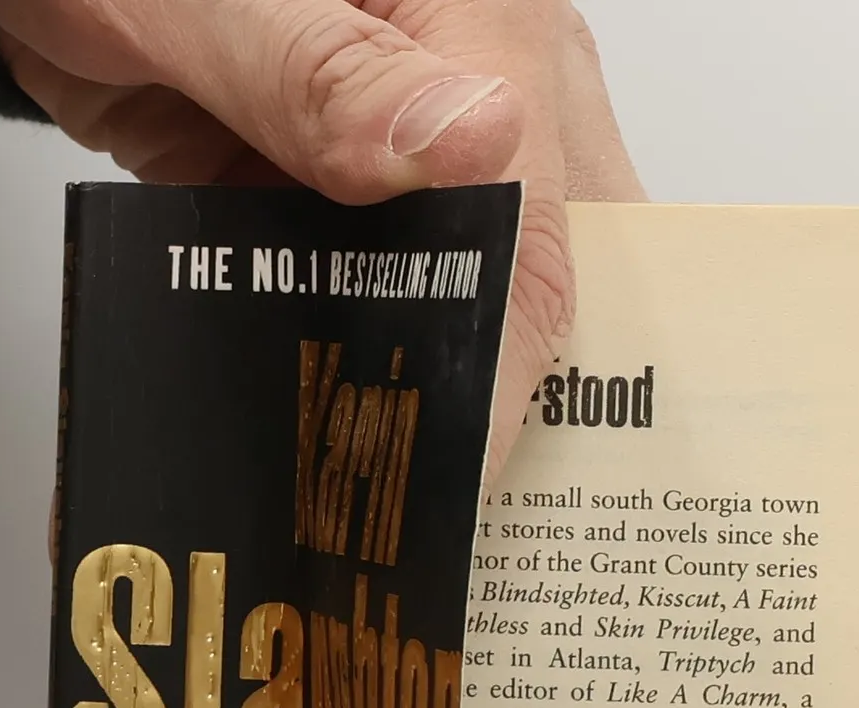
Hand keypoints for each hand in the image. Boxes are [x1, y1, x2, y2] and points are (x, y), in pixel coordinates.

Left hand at [0, 0, 644, 471]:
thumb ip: (319, 68)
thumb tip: (469, 142)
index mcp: (486, 16)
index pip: (536, 217)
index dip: (507, 353)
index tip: (457, 464)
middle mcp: (482, 84)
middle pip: (539, 271)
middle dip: (499, 393)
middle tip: (437, 508)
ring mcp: (415, 148)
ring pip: (471, 299)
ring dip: (425, 393)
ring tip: (384, 506)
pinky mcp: (351, 189)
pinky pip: (380, 293)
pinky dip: (353, 365)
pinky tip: (327, 434)